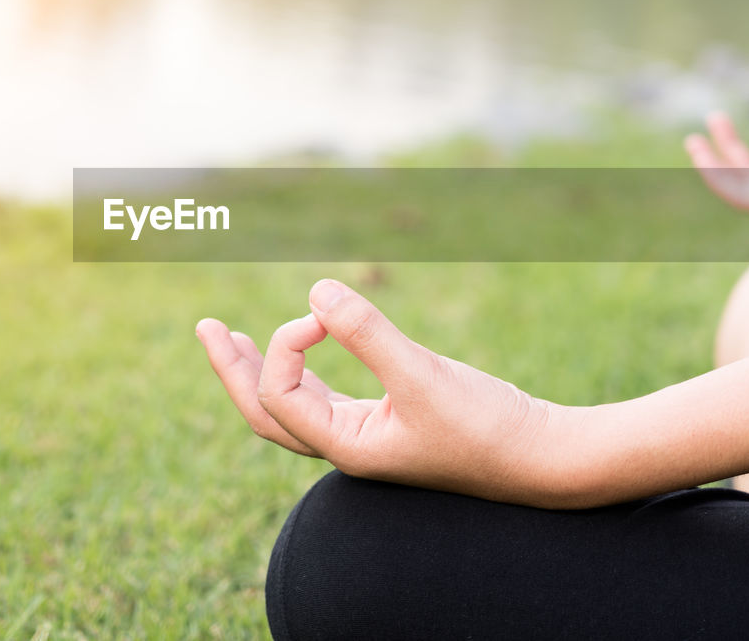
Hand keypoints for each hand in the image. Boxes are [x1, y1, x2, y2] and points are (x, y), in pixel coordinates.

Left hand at [197, 279, 577, 506]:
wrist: (543, 458)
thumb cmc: (488, 427)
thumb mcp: (424, 375)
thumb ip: (368, 333)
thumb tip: (315, 290)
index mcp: (345, 447)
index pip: (278, 396)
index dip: (286, 345)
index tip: (325, 314)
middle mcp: (347, 446)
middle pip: (265, 413)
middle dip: (233, 370)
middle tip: (205, 328)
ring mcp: (367, 436)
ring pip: (295, 407)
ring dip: (263, 369)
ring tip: (234, 338)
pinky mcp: (391, 421)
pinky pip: (329, 398)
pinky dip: (307, 370)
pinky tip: (308, 344)